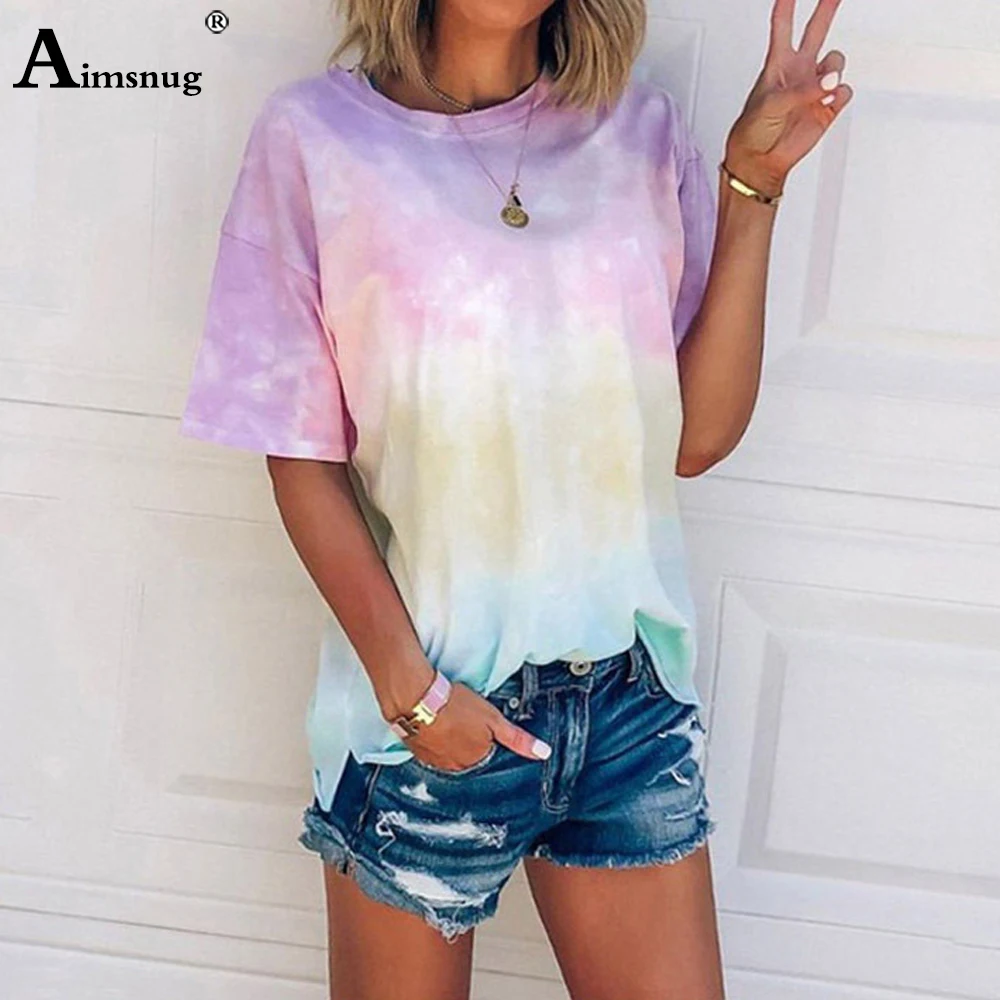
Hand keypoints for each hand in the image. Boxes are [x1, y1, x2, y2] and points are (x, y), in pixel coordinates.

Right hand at [403, 681, 550, 770]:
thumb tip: (543, 753)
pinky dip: (432, 739)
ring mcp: (434, 761)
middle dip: (466, 739)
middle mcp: (456, 766)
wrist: (417, 699)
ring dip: (448, 740)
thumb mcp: (494, 719)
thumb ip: (517, 739)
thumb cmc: (457, 706)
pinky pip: (429, 749)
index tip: (478, 720)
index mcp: (476, 759)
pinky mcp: (416, 752)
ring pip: (447, 753)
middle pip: (467, 754)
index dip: (484, 733)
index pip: (486, 751)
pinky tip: (431, 724)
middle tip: (461, 718)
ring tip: (446, 719)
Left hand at [724, 0, 853, 197]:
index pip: (783, 24)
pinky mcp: (827, 108)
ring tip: (822, 86)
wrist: (759, 161)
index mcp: (778, 64)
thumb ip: (801, 90)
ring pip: (836, 62)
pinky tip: (829, 100)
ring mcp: (814, 88)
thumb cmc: (752, 131)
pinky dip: (840, 94)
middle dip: (826, 8)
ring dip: (833, 69)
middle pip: (816, 30)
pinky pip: (844, 91)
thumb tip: (829, 82)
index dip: (787, 3)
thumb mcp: (770, 103)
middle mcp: (798, 71)